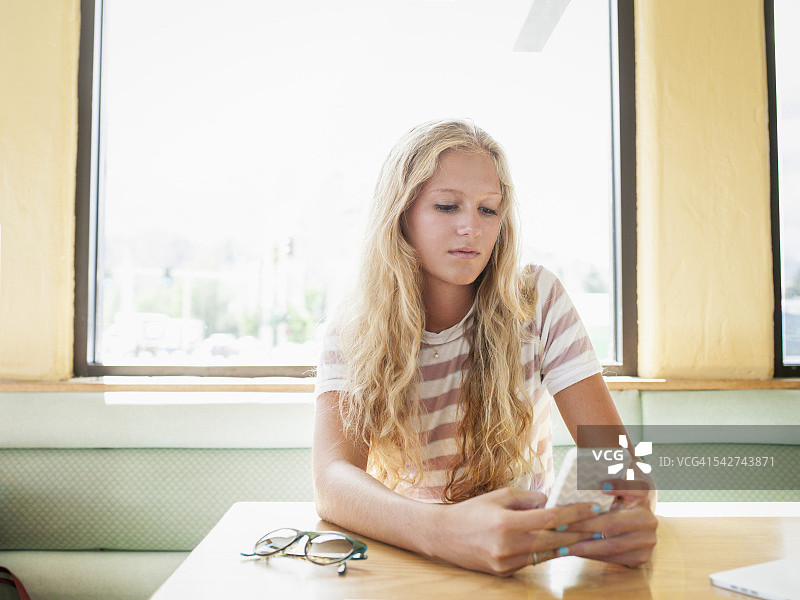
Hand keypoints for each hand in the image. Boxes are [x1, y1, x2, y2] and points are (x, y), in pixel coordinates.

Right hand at [428, 487, 602, 575]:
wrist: (443, 535)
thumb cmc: (471, 511)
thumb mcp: (499, 496)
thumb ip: (528, 499)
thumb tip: (552, 503)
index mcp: (507, 524)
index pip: (551, 519)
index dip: (575, 513)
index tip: (593, 507)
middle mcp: (508, 547)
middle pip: (554, 540)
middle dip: (579, 531)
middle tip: (599, 523)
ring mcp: (507, 563)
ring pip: (547, 554)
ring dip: (568, 544)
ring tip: (586, 535)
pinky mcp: (505, 572)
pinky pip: (534, 561)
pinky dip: (548, 552)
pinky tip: (561, 544)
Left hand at [560, 477, 657, 566]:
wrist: (633, 526)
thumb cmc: (614, 504)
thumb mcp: (613, 490)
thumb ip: (603, 484)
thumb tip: (587, 483)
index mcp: (643, 496)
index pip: (635, 488)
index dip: (619, 486)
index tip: (601, 486)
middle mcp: (649, 519)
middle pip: (612, 522)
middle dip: (583, 526)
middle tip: (559, 526)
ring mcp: (648, 540)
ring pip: (611, 544)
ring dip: (583, 547)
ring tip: (562, 546)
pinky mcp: (641, 557)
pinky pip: (612, 558)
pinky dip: (591, 555)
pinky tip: (574, 552)